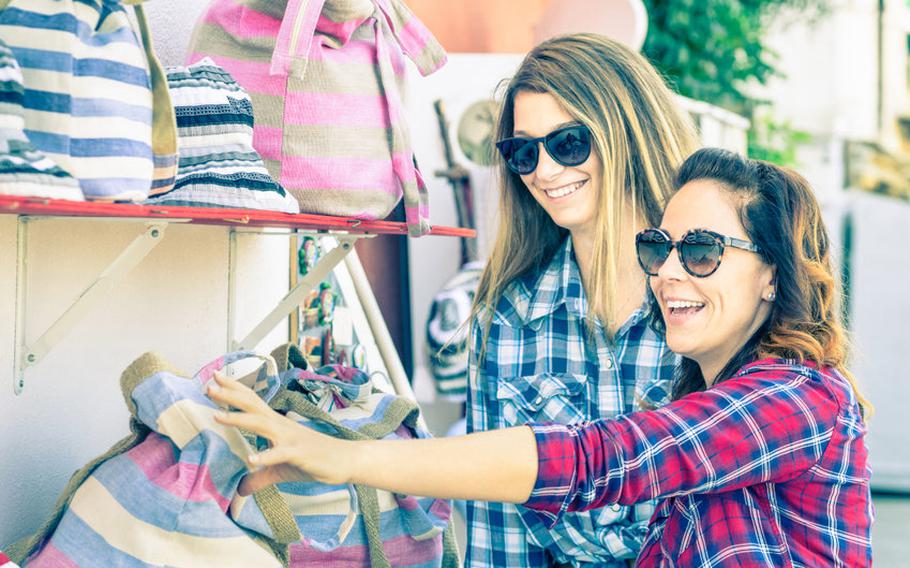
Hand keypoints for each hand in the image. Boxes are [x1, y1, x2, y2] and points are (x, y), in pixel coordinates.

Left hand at [208, 371, 358, 495]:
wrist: (345, 460)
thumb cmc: (314, 460)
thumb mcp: (280, 470)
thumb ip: (259, 477)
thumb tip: (240, 490)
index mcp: (276, 425)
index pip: (252, 402)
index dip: (234, 389)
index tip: (216, 376)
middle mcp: (281, 426)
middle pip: (252, 406)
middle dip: (230, 396)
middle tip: (209, 385)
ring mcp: (290, 439)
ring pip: (261, 424)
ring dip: (239, 419)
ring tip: (217, 416)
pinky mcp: (299, 454)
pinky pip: (280, 455)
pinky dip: (266, 456)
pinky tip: (251, 460)